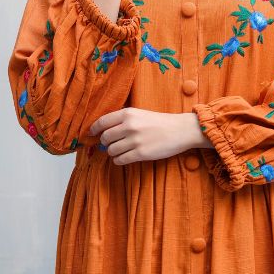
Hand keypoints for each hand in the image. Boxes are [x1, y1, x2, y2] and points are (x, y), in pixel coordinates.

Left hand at [88, 108, 202, 163]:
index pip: (102, 122)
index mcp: (128, 113)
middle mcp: (129, 126)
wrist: (180, 130)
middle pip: (105, 138)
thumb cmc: (160, 122)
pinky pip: (120, 160)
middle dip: (105, 143)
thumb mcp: (140, 114)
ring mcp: (135, 140)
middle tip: (110, 144)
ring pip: (111, 151)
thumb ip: (122, 120)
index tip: (92, 134)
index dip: (94, 129)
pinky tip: (124, 157)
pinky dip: (119, 160)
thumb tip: (103, 131)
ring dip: (113, 153)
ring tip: (121, 151)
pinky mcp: (141, 153)